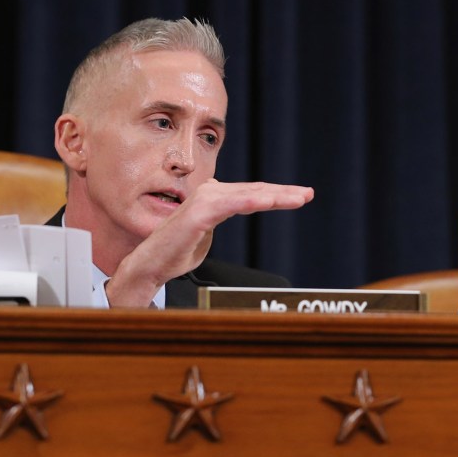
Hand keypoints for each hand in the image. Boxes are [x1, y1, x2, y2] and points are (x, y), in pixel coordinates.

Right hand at [106, 180, 313, 306]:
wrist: (150, 266)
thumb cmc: (176, 252)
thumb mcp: (207, 235)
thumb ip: (221, 220)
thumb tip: (235, 210)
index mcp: (213, 198)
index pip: (251, 194)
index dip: (276, 194)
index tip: (300, 196)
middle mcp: (209, 194)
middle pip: (254, 190)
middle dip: (283, 192)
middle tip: (307, 193)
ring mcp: (203, 201)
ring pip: (248, 195)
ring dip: (275, 196)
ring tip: (298, 198)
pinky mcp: (198, 213)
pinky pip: (231, 204)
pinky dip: (252, 201)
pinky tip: (270, 201)